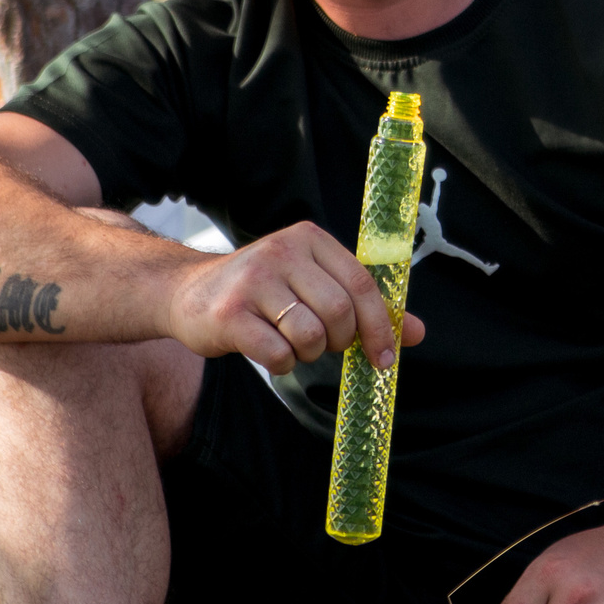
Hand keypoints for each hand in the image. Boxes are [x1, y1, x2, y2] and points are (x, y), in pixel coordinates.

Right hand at [162, 221, 426, 374]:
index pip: (361, 284)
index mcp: (309, 239)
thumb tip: (417, 333)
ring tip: (292, 344)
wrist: (186, 293)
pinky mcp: (229, 315)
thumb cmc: (262, 292)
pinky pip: (278, 353)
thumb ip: (363, 305)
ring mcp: (253, 282)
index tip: (385, 357)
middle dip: (340, 341)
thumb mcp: (313, 284)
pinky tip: (270, 352)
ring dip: (309, 353)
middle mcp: (282, 252)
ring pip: (311, 335)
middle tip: (325, 345)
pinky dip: (283, 363)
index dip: (380, 326)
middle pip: (339, 312)